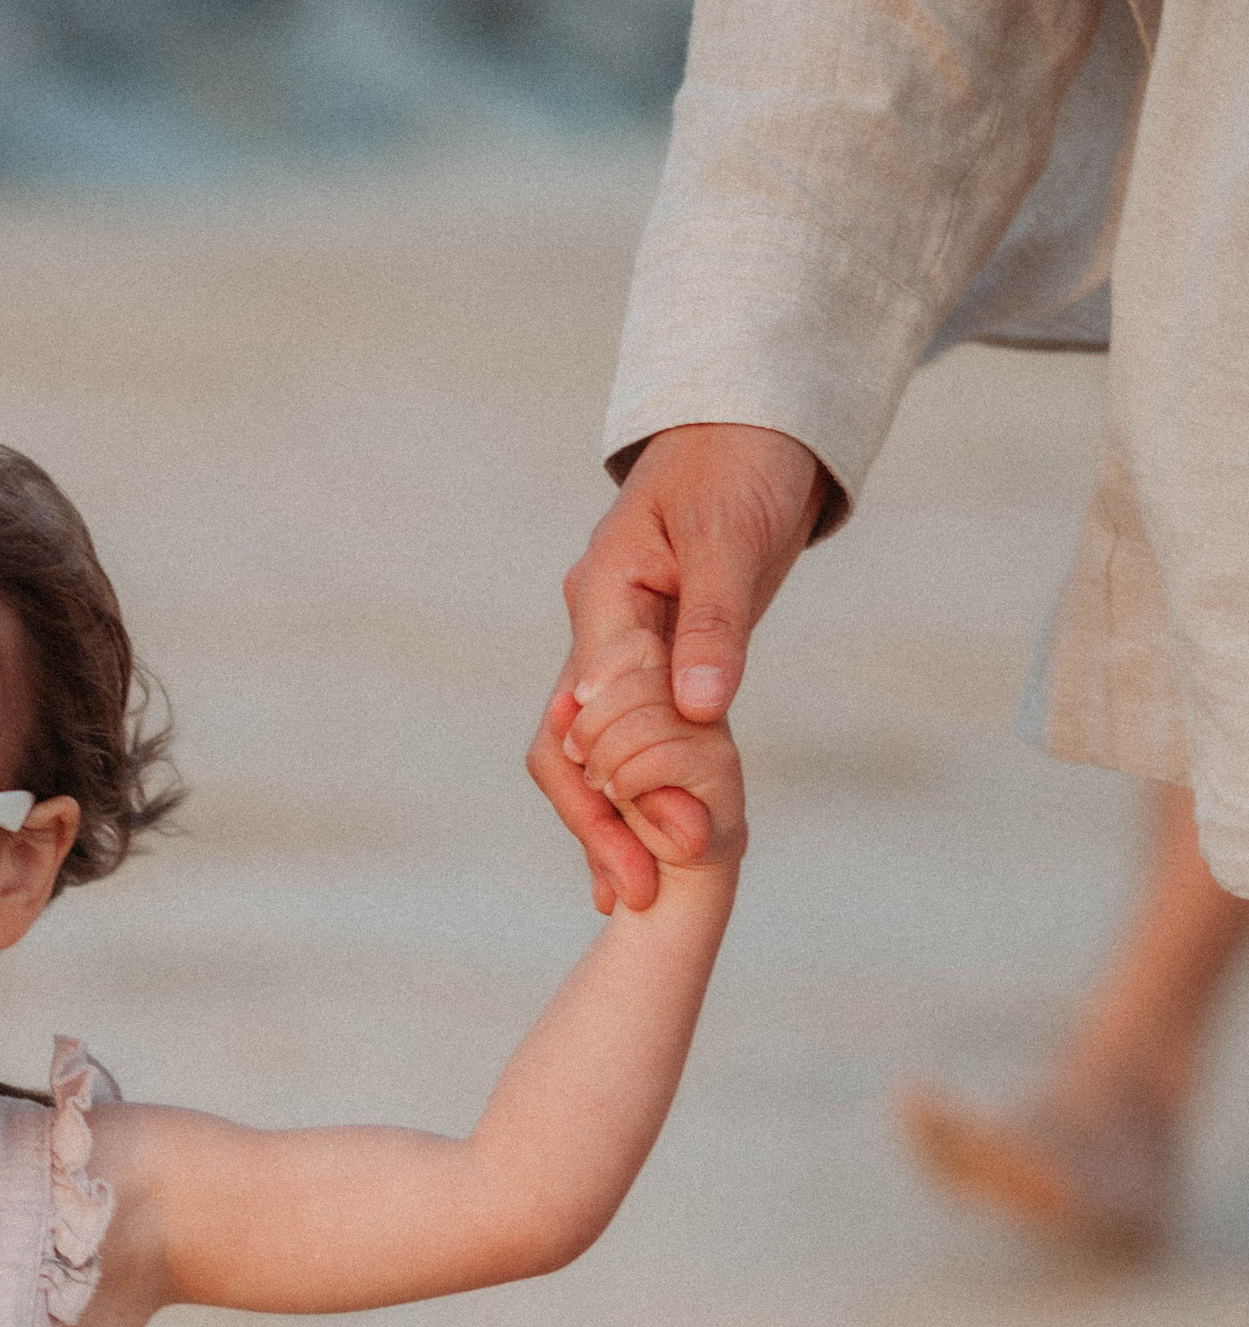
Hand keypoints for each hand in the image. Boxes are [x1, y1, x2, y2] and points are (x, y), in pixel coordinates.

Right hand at [528, 422, 823, 910]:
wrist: (756, 427)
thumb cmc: (742, 462)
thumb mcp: (733, 539)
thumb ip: (716, 626)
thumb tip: (699, 711)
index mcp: (602, 597)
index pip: (585, 710)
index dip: (616, 784)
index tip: (664, 839)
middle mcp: (597, 632)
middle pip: (570, 749)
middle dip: (598, 825)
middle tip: (632, 895)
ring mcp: (620, 653)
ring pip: (594, 756)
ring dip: (610, 824)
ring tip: (631, 898)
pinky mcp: (655, 664)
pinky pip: (634, 742)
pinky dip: (639, 797)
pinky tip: (648, 854)